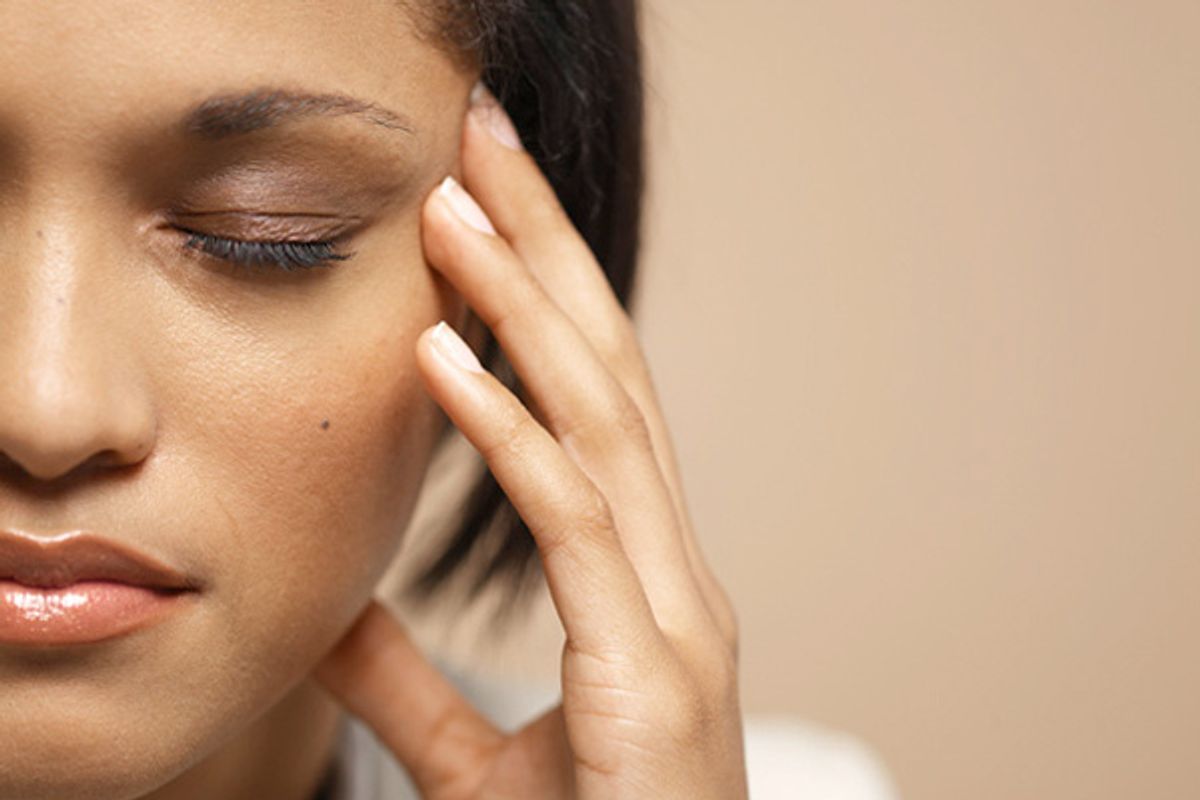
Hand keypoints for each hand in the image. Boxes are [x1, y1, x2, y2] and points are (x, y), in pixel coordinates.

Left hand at [314, 86, 746, 799]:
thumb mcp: (482, 758)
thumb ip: (409, 681)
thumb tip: (324, 615)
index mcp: (643, 579)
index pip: (595, 402)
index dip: (545, 293)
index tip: (488, 205)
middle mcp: (674, 570)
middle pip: (607, 375)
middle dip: (547, 250)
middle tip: (487, 141)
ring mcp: (674, 611)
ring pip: (599, 422)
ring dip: (523, 309)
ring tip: (454, 212)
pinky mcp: (649, 666)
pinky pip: (571, 526)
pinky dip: (506, 436)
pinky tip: (439, 365)